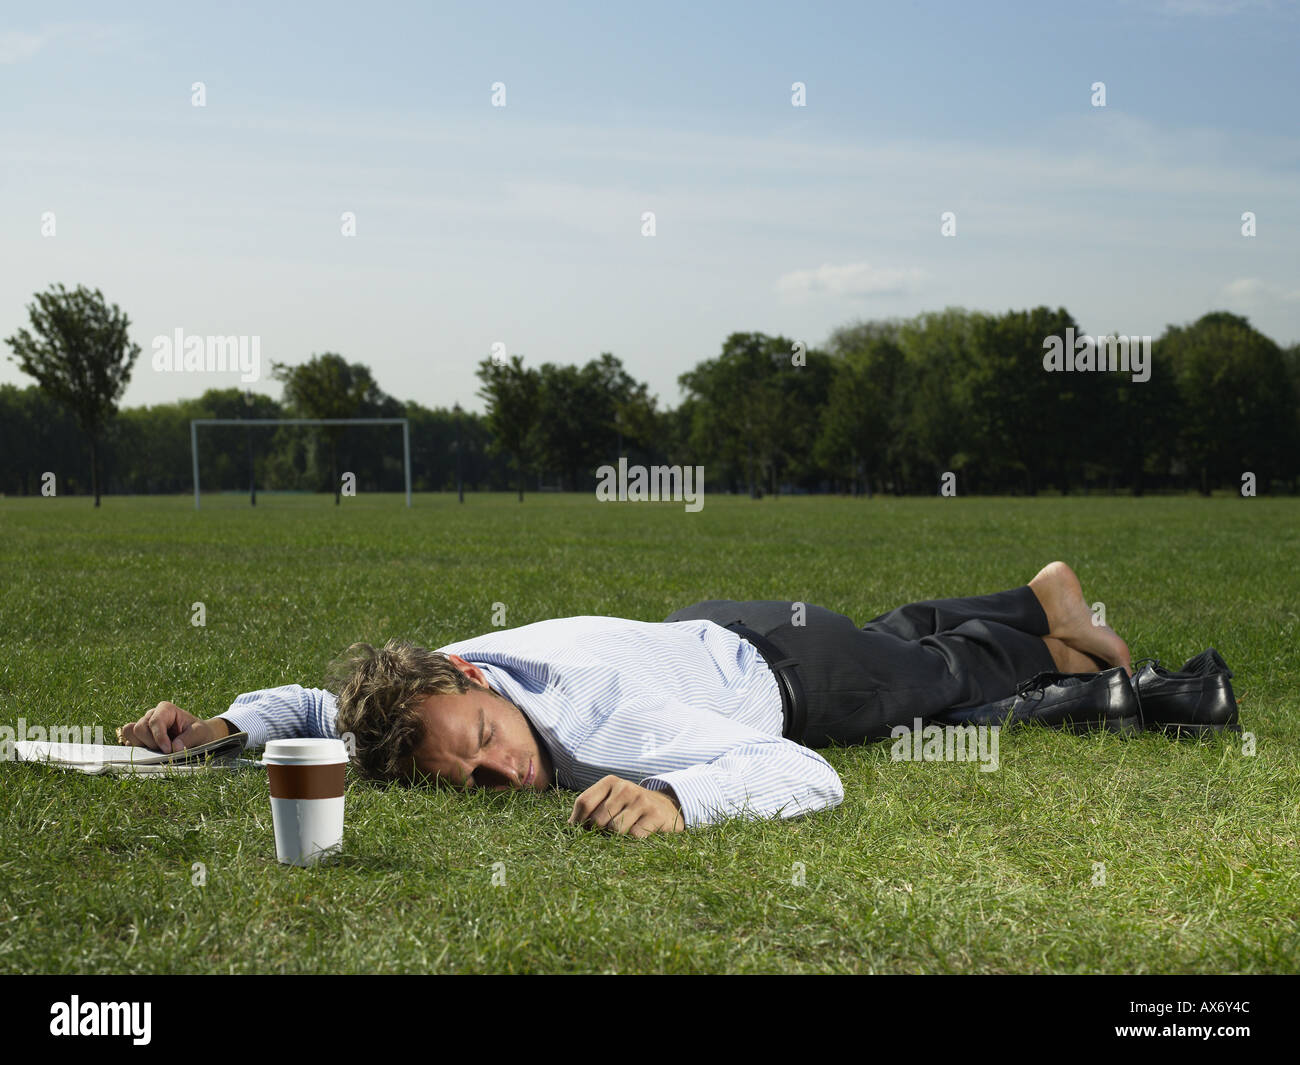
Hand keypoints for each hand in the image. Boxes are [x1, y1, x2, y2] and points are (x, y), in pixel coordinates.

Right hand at [118, 701, 228, 752]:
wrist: (199, 738)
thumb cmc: (200, 732)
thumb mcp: (200, 733)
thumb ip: (188, 738)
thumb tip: (174, 748)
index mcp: (166, 709)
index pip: (154, 721)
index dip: (159, 737)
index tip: (167, 750)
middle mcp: (151, 715)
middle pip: (139, 728)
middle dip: (150, 743)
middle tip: (165, 751)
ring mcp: (144, 727)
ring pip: (130, 734)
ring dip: (141, 746)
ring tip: (157, 751)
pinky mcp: (140, 738)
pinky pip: (129, 742)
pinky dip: (136, 750)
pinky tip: (150, 754)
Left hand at [568, 775, 684, 836]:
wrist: (668, 808)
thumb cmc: (630, 808)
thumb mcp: (611, 801)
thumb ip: (591, 810)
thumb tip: (568, 828)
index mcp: (610, 782)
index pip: (584, 802)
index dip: (577, 822)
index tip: (580, 832)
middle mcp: (625, 788)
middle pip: (597, 820)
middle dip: (598, 833)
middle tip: (607, 835)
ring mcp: (641, 800)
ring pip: (615, 829)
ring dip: (617, 838)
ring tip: (625, 833)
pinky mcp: (656, 815)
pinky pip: (634, 836)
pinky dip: (633, 842)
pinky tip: (640, 835)